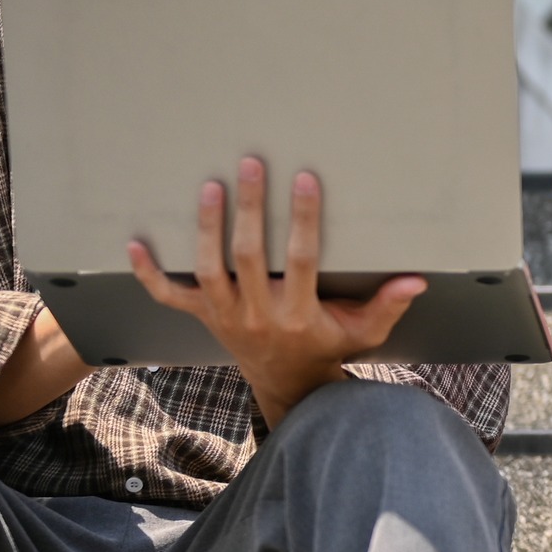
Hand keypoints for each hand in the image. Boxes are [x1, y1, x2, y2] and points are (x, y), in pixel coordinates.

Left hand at [127, 158, 424, 430]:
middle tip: (250, 165)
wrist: (287, 385)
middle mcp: (258, 315)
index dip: (304, 219)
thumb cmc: (327, 348)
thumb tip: (416, 280)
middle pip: (248, 257)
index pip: (302, 260)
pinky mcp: (204, 317)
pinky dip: (149, 273)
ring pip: (209, 270)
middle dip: (250, 209)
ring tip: (211, 188)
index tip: (305, 179)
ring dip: (208, 229)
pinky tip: (135, 243)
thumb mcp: (365, 333)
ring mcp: (225, 317)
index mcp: (299, 315)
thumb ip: (388, 306)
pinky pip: (169, 297)